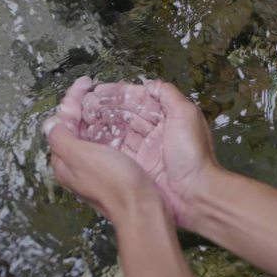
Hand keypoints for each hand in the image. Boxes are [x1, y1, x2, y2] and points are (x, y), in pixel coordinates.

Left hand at [44, 77, 163, 224]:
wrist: (143, 210)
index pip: (62, 122)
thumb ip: (62, 138)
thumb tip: (49, 123)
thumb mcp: (82, 156)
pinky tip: (122, 123)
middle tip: (98, 89)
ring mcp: (95, 170)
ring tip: (111, 100)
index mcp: (65, 162)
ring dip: (99, 116)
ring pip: (92, 135)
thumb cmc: (114, 182)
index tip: (87, 82)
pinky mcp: (113, 172)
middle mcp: (77, 166)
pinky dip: (111, 128)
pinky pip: (107, 143)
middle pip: (75, 128)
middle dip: (84, 106)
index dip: (73, 99)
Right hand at [78, 79, 219, 227]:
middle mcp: (154, 132)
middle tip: (83, 103)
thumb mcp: (186, 115)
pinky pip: (116, 150)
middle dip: (105, 107)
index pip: (138, 99)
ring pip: (118, 131)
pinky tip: (88, 136)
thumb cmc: (193, 155)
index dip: (118, 94)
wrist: (195, 193)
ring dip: (101, 123)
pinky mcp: (136, 166)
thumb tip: (150, 83)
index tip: (98, 90)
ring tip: (81, 116)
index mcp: (167, 117)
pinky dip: (103, 143)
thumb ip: (168, 95)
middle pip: (125, 114)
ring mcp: (144, 150)